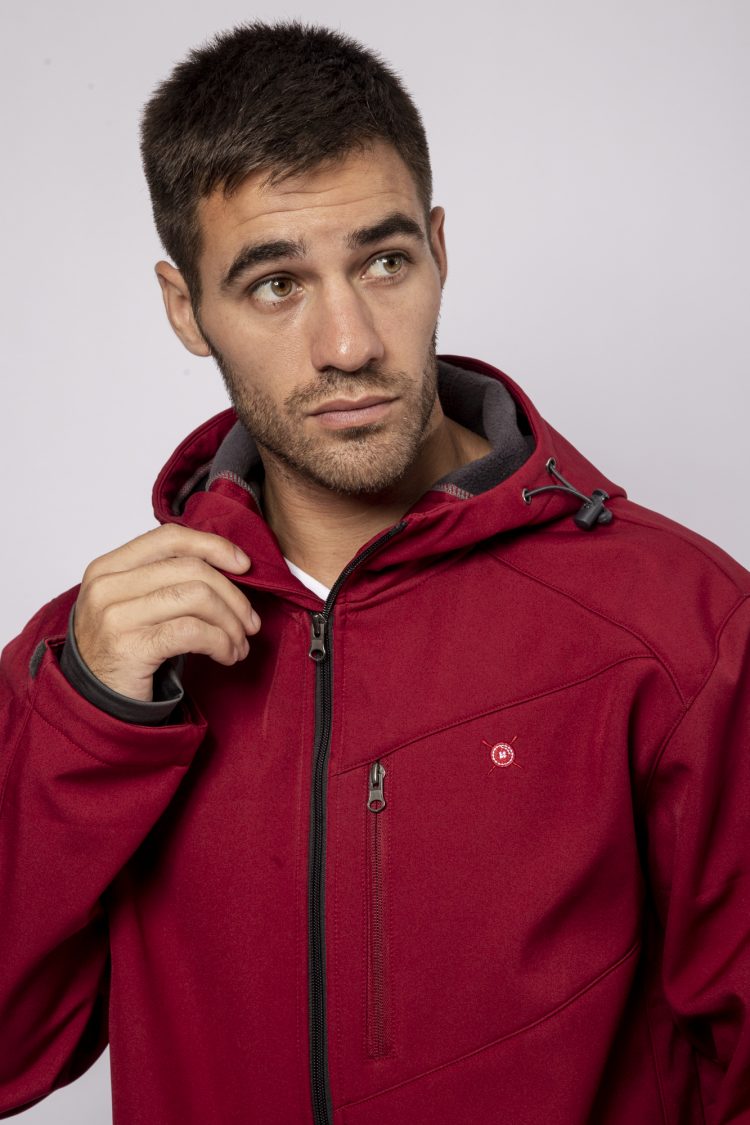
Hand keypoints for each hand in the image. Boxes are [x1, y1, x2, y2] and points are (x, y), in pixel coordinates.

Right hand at [73, 525, 257, 700]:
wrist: (94, 703)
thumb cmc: (124, 650)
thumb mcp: (136, 604)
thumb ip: (169, 580)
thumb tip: (231, 567)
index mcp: (109, 567)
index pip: (170, 538)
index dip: (213, 546)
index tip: (243, 565)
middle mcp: (107, 586)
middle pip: (191, 569)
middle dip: (233, 596)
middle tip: (250, 622)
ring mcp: (115, 616)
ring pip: (198, 597)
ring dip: (231, 623)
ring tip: (239, 644)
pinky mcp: (131, 647)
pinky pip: (194, 632)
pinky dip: (221, 643)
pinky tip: (227, 656)